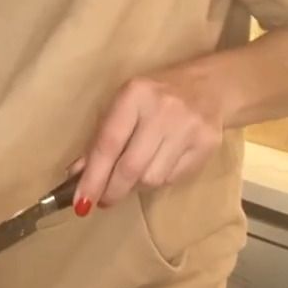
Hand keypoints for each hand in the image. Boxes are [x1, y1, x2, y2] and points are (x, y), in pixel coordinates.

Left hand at [73, 68, 224, 211]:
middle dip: (112, 191)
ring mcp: (189, 127)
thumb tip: (76, 175)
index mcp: (135, 95)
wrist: (210, 84)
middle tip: (103, 201)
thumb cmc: (155, 97)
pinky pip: (173, 179)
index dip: (93, 177)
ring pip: (152, 179)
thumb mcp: (124, 105)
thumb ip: (101, 138)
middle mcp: (163, 109)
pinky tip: (156, 167)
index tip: (80, 203)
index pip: (108, 144)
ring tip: (132, 178)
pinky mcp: (208, 145)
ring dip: (136, 186)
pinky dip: (158, 181)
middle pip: (131, 167)